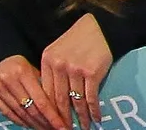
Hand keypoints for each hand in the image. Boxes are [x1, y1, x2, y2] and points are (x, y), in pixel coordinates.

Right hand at [0, 55, 65, 129]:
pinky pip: (7, 112)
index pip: (41, 100)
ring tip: (45, 128)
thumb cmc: (20, 65)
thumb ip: (44, 85)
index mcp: (22, 71)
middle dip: (45, 122)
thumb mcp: (34, 69)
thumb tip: (61, 109)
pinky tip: (30, 125)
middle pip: (30, 108)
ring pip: (19, 113)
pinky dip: (20, 121)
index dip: (53, 116)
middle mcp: (7, 79)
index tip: (62, 126)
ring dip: (34, 124)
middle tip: (56, 129)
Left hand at [38, 13, 110, 129]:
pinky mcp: (92, 72)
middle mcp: (59, 66)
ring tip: (83, 128)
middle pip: (58, 101)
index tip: (51, 124)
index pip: (45, 93)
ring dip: (80, 118)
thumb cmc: (78, 40)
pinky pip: (90, 97)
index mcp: (47, 61)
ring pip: (75, 102)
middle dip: (62, 120)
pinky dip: (93, 111)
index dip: (48, 111)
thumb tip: (48, 100)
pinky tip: (96, 118)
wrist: (100, 26)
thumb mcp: (57, 52)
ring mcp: (75, 69)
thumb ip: (51, 72)